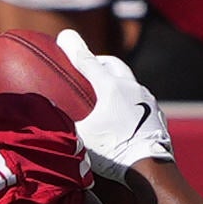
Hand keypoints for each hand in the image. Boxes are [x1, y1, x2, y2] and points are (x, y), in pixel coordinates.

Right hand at [64, 43, 169, 178]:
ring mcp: (148, 99)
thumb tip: (44, 115)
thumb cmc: (113, 151)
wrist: (151, 167)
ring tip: (106, 95)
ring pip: (129, 81)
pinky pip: (141, 100)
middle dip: (99, 62)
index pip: (87, 61)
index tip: (64, 37)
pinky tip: (124, 115)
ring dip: (116, 82)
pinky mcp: (158, 113)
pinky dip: (129, 101)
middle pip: (113, 64)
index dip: (73, 48)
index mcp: (110, 87)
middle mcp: (131, 87)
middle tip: (88, 67)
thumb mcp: (81, 137)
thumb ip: (62, 123)